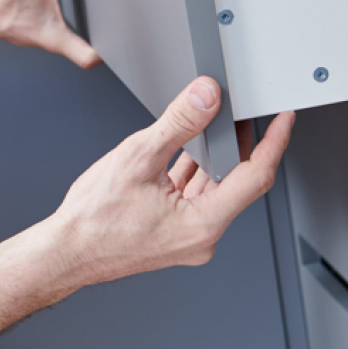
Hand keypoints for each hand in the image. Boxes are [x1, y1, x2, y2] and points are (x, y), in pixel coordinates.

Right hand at [0, 78, 295, 348]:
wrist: (64, 252)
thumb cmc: (92, 221)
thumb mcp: (138, 157)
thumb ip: (178, 123)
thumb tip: (206, 97)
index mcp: (203, 224)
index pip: (256, 177)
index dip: (273, 143)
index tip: (283, 119)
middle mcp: (202, 236)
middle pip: (237, 181)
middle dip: (242, 144)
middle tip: (243, 110)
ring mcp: (188, 237)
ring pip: (213, 187)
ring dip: (213, 155)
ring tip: (210, 123)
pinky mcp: (173, 233)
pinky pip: (193, 196)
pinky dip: (192, 171)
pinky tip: (182, 151)